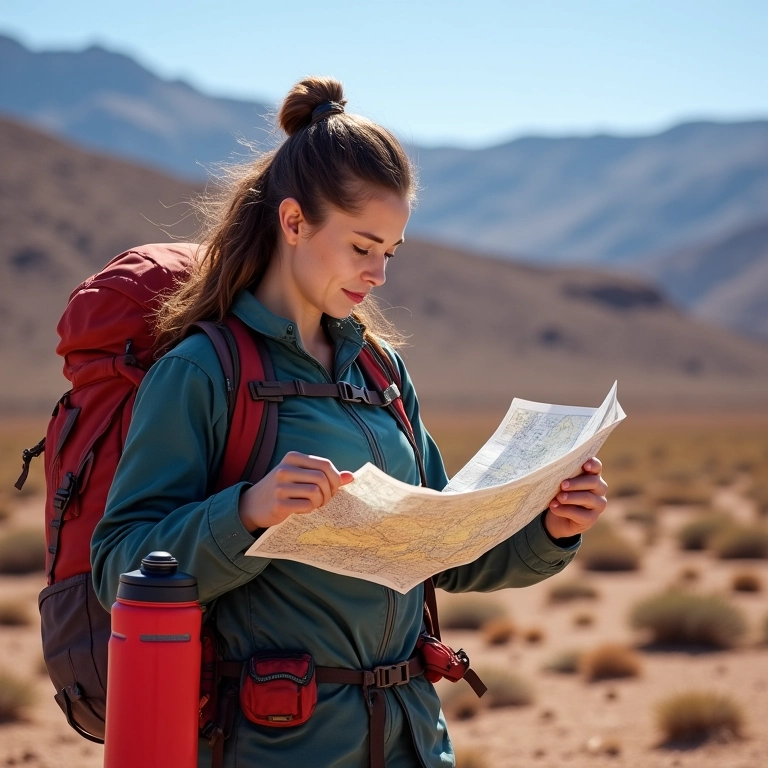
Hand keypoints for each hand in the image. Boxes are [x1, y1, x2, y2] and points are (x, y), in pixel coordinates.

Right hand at [238, 451, 353, 530]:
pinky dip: (310, 510)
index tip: (333, 489)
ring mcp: (280, 486)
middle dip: (329, 492)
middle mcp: (285, 469)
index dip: (335, 479)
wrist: (253, 504)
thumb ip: (326, 475)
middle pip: (323, 479)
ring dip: (320, 502)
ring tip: (314, 504)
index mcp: (293, 457)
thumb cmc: (283, 488)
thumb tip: (351, 477)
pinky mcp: (278, 503)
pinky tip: (302, 509)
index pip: (325, 464)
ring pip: (316, 493)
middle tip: (324, 499)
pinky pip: (307, 506)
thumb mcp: (302, 476)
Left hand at [544, 457, 607, 539]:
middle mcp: (599, 488)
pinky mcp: (591, 518)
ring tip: (559, 497)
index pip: (597, 467)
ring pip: (588, 498)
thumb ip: (563, 476)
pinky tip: (554, 507)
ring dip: (571, 497)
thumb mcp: (562, 483)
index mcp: (592, 475)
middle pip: (593, 482)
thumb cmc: (561, 493)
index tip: (584, 465)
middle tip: (562, 485)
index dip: (593, 464)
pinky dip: (565, 510)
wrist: (559, 518)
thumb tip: (552, 471)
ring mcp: (598, 504)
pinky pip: (581, 514)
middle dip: (577, 483)